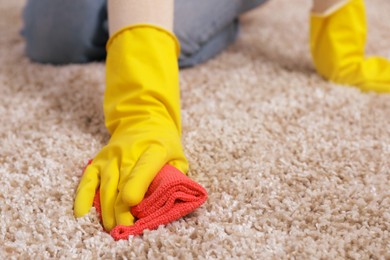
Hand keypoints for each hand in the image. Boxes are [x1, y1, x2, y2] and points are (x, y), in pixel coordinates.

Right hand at [73, 25, 187, 230]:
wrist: (145, 114)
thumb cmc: (165, 137)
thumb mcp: (180, 150)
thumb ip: (180, 169)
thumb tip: (183, 190)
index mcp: (156, 146)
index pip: (148, 166)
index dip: (141, 184)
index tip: (135, 204)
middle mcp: (132, 149)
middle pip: (124, 178)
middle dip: (122, 205)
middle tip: (122, 228)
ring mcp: (113, 153)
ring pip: (105, 180)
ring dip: (104, 205)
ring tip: (105, 226)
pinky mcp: (101, 156)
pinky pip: (88, 176)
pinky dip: (83, 193)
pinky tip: (80, 211)